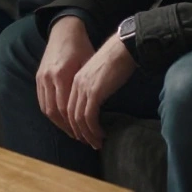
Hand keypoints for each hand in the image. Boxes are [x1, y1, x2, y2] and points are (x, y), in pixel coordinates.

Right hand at [36, 16, 94, 137]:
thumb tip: (94, 108)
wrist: (64, 31)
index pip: (66, 108)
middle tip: (81, 138)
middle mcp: (49, 78)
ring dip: (59, 123)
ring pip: (47, 109)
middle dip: (68, 128)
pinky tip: (61, 119)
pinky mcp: (38, 77)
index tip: (87, 133)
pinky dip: (51, 113)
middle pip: (55, 112)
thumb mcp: (88, 64)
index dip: (76, 124)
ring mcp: (41, 78)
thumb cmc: (81, 47)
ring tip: (72, 132)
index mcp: (62, 75)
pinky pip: (42, 101)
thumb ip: (86, 85)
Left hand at [67, 34, 137, 149]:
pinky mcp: (94, 93)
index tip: (82, 133)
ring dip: (87, 134)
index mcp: (76, 80)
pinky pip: (89, 117)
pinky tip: (101, 134)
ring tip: (96, 143)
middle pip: (70, 115)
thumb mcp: (99, 75)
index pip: (68, 107)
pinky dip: (93, 129)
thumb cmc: (116, 59)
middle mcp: (76, 85)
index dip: (73, 123)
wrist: (122, 48)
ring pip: (79, 119)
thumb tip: (97, 102)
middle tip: (88, 142)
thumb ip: (94, 87)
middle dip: (79, 132)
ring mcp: (84, 89)